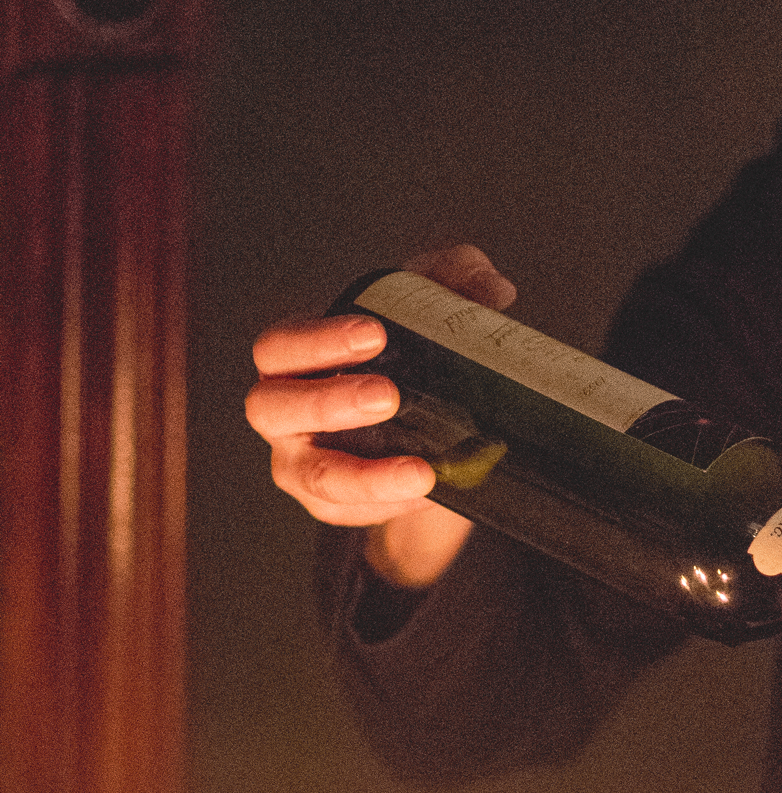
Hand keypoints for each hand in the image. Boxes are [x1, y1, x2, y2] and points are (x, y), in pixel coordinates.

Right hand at [245, 246, 515, 587]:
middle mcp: (284, 412)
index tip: (375, 333)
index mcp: (294, 358)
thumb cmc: (405, 357)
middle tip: (389, 395)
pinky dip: (393, 504)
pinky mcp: (333, 506)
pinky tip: (431, 492)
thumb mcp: (425, 309)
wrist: (420, 432)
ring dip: (367, 475)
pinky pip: (353, 512)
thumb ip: (455, 280)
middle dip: (330, 402)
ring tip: (421, 471)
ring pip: (317, 476)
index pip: (280, 346)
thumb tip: (494, 289)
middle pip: (275, 408)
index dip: (318, 341)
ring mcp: (302, 463)